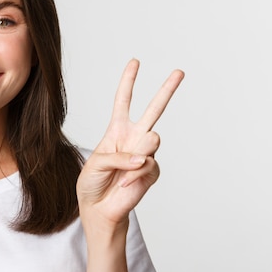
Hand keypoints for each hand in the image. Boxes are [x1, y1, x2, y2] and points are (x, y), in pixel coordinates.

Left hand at [76, 59, 183, 227]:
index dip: (128, 82)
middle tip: (179, 72)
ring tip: (130, 162)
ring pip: (153, 138)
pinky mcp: (152, 172)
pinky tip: (125, 184)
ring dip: (140, 150)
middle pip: (153, 110)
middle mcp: (134, 138)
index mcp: (117, 130)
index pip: (123, 101)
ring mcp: (145, 154)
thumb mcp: (96, 163)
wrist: (99, 209)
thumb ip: (118, 156)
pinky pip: (148, 165)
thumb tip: (144, 157)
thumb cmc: (92, 183)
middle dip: (166, 90)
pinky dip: (134, 175)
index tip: (135, 62)